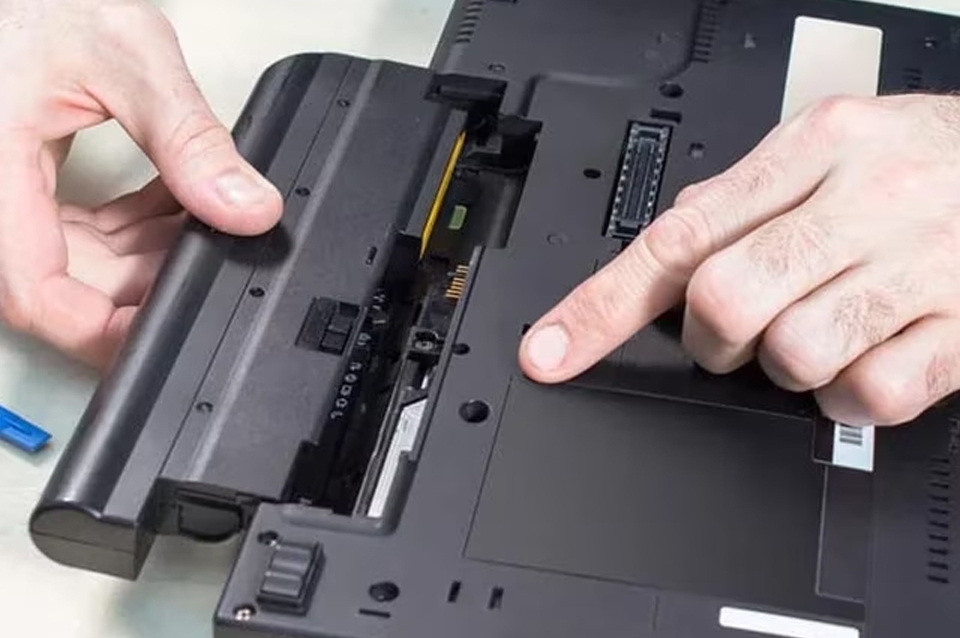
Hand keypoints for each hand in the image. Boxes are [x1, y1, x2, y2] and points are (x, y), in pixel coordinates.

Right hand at [0, 0, 281, 369]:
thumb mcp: (126, 57)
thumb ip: (189, 139)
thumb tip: (246, 208)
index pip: (36, 293)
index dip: (102, 331)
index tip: (165, 332)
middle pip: (69, 284)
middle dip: (149, 279)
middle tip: (211, 252)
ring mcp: (6, 192)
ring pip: (79, 262)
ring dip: (149, 251)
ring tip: (202, 214)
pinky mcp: (24, 182)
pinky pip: (79, 230)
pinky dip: (133, 224)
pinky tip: (175, 197)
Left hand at [519, 94, 959, 426]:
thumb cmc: (922, 160)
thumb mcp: (831, 146)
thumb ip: (744, 195)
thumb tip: (670, 249)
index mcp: (815, 148)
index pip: (679, 236)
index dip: (602, 305)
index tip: (552, 352)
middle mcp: (863, 202)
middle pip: (724, 301)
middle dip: (711, 337)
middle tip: (736, 329)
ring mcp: (917, 267)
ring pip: (793, 355)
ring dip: (785, 365)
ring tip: (815, 332)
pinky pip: (868, 396)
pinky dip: (847, 395)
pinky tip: (863, 356)